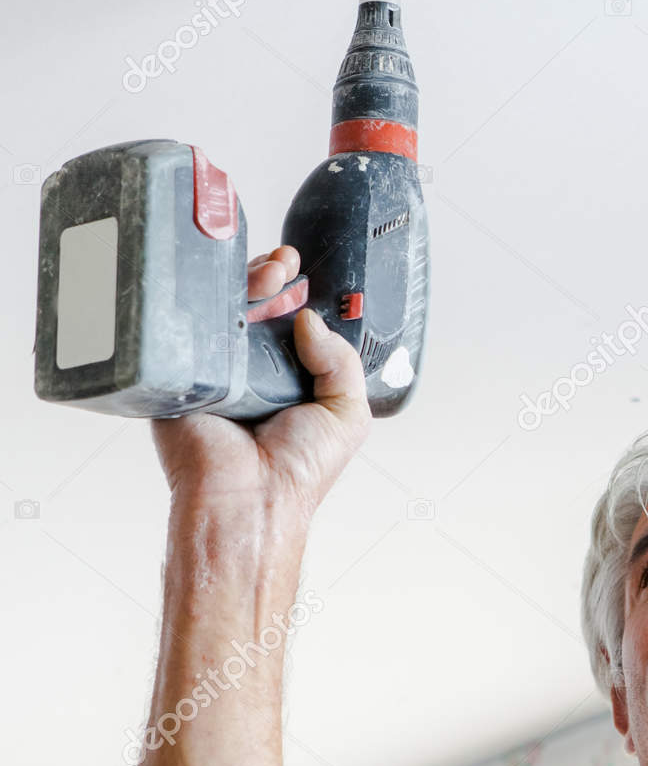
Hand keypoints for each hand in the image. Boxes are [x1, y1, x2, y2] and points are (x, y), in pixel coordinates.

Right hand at [151, 246, 370, 522]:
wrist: (251, 498)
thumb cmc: (298, 470)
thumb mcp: (347, 414)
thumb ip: (341, 361)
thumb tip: (309, 318)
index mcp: (287, 379)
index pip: (288, 322)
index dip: (295, 293)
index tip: (302, 275)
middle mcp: (249, 372)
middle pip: (254, 308)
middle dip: (269, 278)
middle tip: (284, 266)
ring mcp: (214, 370)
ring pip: (222, 311)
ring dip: (243, 284)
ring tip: (268, 275)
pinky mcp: (182, 374)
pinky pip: (188, 329)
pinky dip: (204, 304)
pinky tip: (226, 293)